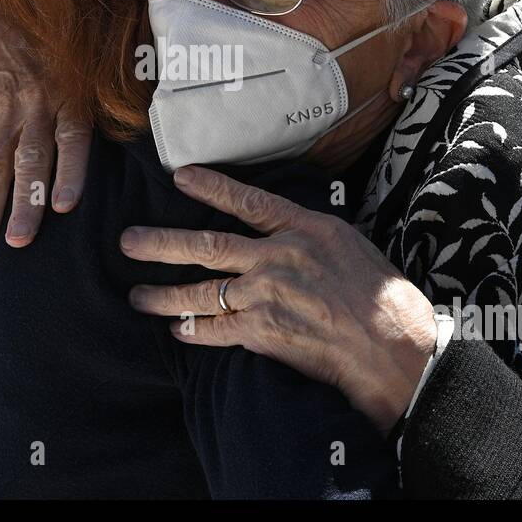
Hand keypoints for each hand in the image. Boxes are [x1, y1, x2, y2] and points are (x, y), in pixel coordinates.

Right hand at [0, 0, 92, 258]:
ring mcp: (1, 126)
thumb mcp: (81, 65)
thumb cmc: (51, 56)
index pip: (68, 140)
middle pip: (27, 162)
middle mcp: (31, 114)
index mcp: (65, 100)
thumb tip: (145, 120)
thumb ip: (107, 98)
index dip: (67, 172)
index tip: (65, 206)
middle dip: (23, 203)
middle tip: (20, 240)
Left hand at [122, 166, 437, 435]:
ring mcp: (266, 295)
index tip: (181, 176)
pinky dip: (192, 331)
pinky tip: (177, 330)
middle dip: (161, 243)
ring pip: (201, 291)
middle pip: (207, 245)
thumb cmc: (382, 298)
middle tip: (127, 241)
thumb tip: (282, 230)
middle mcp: (279, 257)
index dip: (211, 187)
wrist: (393, 345)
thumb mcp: (351, 245)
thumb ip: (310, 235)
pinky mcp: (262, 332)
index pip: (248, 201)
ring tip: (137, 296)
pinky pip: (215, 329)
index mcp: (304, 229)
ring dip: (163, 295)